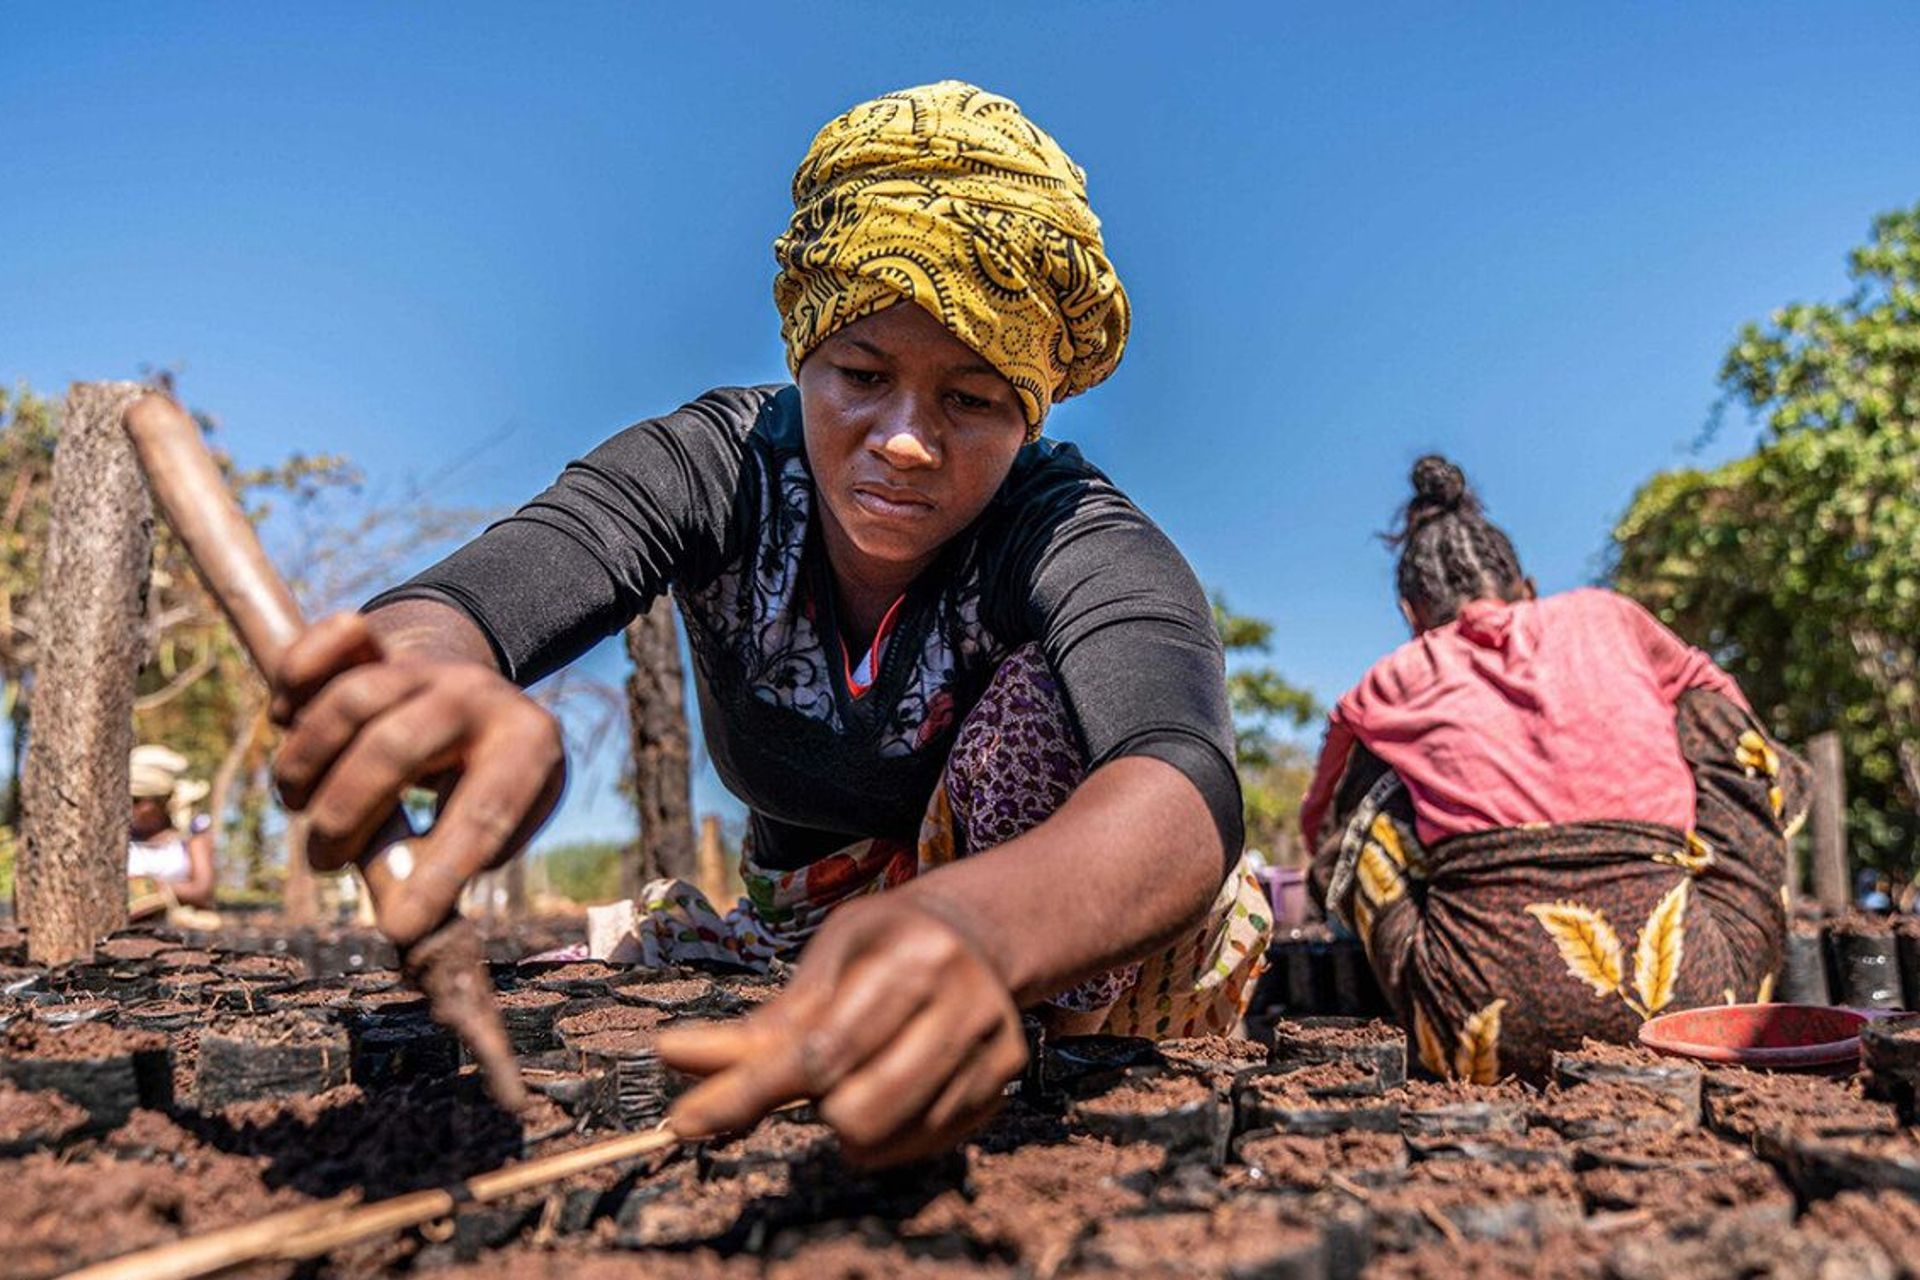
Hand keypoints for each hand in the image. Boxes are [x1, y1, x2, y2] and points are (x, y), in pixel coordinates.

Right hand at [269, 611, 566, 945]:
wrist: (478, 695)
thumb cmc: (485, 784)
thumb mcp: (494, 827)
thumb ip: (448, 865)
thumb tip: (401, 923)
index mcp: (529, 745)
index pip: (484, 814)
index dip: (439, 874)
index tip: (401, 929)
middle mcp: (476, 694)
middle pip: (394, 747)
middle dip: (346, 815)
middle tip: (325, 862)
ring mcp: (425, 663)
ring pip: (349, 702)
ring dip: (306, 763)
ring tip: (298, 807)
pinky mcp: (379, 642)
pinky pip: (329, 642)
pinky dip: (296, 675)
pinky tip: (284, 717)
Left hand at [657, 891, 1028, 1166]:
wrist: (984, 931)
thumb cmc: (887, 941)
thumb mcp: (829, 956)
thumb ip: (764, 1020)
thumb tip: (673, 1058)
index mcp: (911, 957)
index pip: (820, 1050)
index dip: (748, 1093)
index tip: (685, 1123)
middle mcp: (962, 1002)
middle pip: (855, 1108)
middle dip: (817, 1101)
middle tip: (824, 1066)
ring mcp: (991, 1045)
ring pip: (886, 1137)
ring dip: (849, 1121)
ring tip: (859, 1074)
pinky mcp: (1005, 1080)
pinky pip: (921, 1143)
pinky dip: (889, 1130)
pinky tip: (893, 1085)